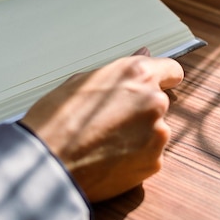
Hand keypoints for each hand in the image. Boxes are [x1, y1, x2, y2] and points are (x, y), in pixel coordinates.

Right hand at [21, 48, 183, 201]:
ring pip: (154, 131)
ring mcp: (157, 134)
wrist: (47, 164)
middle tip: (109, 120)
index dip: (162, 77)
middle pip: (158, 103)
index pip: (171, 70)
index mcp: (137, 75)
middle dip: (140, 109)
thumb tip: (143, 54)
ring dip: (138, 135)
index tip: (156, 84)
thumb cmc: (56, 120)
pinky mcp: (154, 163)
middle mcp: (154, 102)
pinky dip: (134, 157)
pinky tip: (108, 158)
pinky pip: (149, 155)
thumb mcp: (82, 82)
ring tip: (103, 142)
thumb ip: (119, 71)